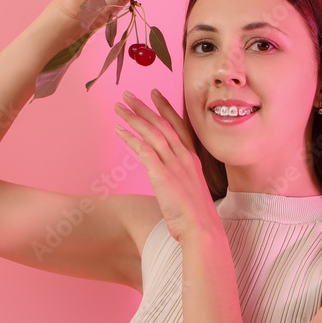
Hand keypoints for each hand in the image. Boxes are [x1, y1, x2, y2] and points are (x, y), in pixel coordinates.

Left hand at [112, 89, 220, 244]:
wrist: (202, 229)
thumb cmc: (196, 217)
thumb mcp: (191, 191)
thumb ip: (180, 179)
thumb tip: (169, 178)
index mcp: (193, 159)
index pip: (179, 125)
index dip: (166, 108)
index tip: (156, 93)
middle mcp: (184, 157)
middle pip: (162, 124)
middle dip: (145, 107)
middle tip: (128, 94)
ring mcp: (174, 165)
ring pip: (152, 132)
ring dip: (134, 117)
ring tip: (120, 106)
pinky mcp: (162, 174)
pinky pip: (144, 150)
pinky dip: (130, 138)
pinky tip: (119, 129)